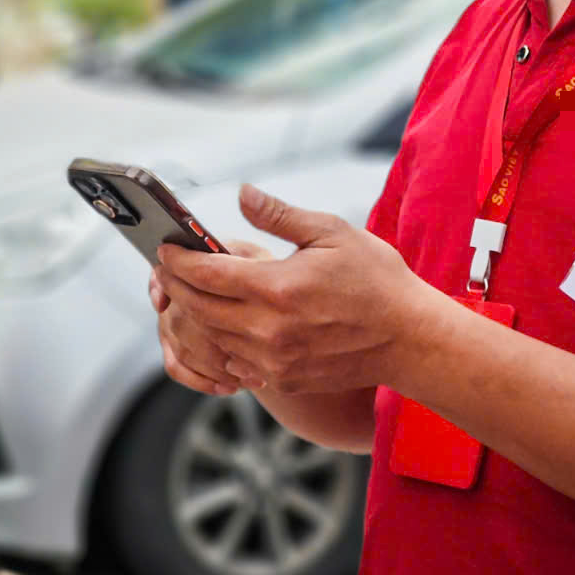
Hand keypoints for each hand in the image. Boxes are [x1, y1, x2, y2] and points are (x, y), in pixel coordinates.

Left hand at [153, 185, 441, 395]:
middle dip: (176, 286)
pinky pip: (235, 361)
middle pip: (199, 308)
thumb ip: (280, 216)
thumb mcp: (332, 232)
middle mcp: (268, 329)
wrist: (409, 338)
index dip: (178, 260)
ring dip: (195, 314)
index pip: (206, 274)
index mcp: (277, 288)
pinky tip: (223, 323)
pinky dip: (221, 341)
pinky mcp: (283, 379)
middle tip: (167, 268)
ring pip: (212, 337)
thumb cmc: (376, 279)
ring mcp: (274, 360)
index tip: (165, 248)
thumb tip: (242, 194)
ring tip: (189, 293)